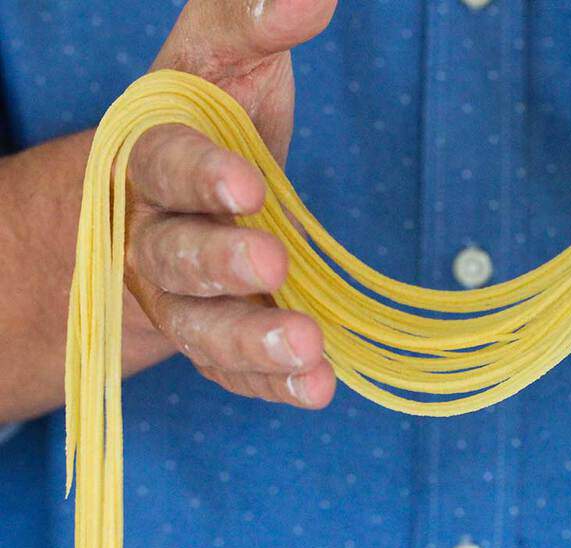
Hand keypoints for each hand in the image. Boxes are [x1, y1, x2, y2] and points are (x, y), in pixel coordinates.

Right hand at [124, 0, 338, 407]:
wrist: (174, 196)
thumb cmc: (209, 120)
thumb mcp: (220, 62)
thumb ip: (252, 25)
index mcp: (150, 156)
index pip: (162, 163)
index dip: (199, 175)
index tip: (247, 182)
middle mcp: (154, 234)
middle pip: (173, 254)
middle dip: (219, 261)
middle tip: (269, 260)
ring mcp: (180, 297)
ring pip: (201, 326)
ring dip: (251, 339)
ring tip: (307, 350)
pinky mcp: (213, 339)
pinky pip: (233, 368)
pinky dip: (272, 383)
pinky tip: (319, 387)